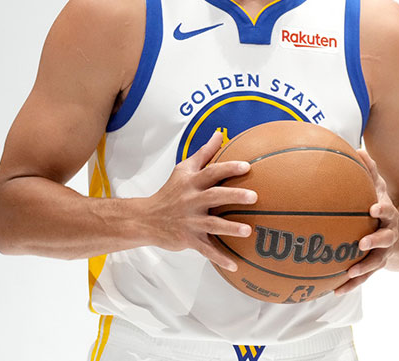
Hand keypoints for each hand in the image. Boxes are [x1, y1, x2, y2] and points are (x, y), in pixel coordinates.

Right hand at [144, 130, 255, 271]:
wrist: (145, 219)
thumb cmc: (170, 192)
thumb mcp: (184, 170)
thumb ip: (204, 153)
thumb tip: (220, 134)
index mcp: (192, 183)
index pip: (212, 172)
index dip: (228, 168)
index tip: (247, 166)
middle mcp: (192, 200)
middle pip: (215, 196)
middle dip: (234, 196)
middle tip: (254, 197)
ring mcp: (190, 221)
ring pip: (212, 224)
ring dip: (230, 228)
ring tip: (248, 231)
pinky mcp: (188, 239)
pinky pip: (206, 250)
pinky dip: (220, 258)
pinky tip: (236, 264)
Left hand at [334, 149, 398, 294]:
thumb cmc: (387, 210)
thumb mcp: (382, 191)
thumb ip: (370, 172)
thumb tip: (355, 149)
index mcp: (390, 217)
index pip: (388, 211)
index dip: (383, 209)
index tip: (374, 208)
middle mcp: (390, 236)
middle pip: (385, 239)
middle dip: (376, 241)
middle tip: (362, 243)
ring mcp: (384, 253)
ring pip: (375, 263)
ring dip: (363, 269)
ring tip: (349, 274)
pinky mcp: (376, 266)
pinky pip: (363, 277)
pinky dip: (350, 284)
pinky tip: (334, 291)